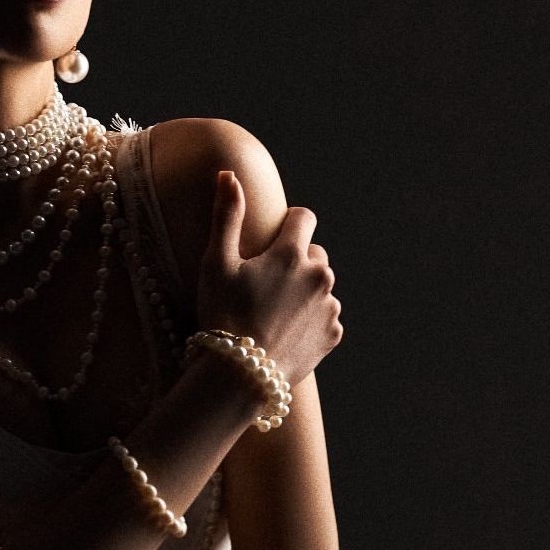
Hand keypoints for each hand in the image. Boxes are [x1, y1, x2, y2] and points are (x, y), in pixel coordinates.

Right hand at [196, 171, 342, 387]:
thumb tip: (228, 174)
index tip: (271, 241)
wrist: (240, 375)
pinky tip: (284, 332)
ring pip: (321, 287)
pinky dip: (310, 320)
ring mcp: (329, 307)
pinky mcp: (333, 335)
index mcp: (292, 254)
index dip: (287, 225)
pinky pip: (325, 317)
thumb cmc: (222, 316)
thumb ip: (226, 215)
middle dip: (295, 262)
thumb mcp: (216, 263)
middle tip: (265, 286)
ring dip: (303, 292)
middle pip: (314, 254)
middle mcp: (319, 275)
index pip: (303, 218)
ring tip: (273, 313)